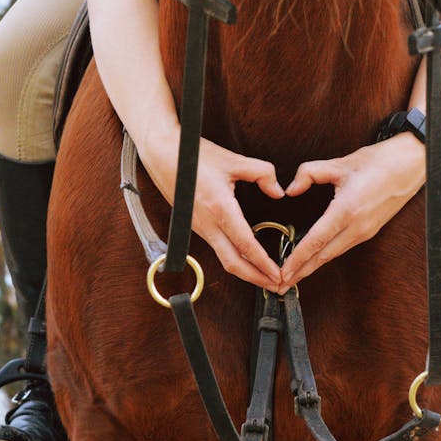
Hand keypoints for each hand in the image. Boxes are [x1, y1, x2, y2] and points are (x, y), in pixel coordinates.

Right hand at [139, 125, 284, 290]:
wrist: (162, 154)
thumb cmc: (194, 156)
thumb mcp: (234, 161)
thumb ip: (262, 173)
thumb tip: (278, 191)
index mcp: (220, 208)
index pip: (246, 244)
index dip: (263, 263)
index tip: (278, 274)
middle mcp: (208, 224)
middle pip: (233, 263)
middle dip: (256, 279)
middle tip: (276, 286)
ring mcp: (200, 227)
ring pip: (224, 258)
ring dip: (246, 271)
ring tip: (265, 277)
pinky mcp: (196, 226)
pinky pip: (218, 248)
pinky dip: (235, 259)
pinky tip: (247, 259)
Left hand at [279, 134, 425, 291]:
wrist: (413, 163)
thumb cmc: (380, 161)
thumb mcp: (339, 163)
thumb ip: (309, 173)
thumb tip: (292, 189)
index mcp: (347, 210)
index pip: (315, 241)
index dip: (297, 259)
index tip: (282, 272)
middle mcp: (357, 226)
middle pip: (323, 256)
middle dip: (300, 272)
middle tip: (280, 285)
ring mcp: (366, 231)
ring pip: (334, 254)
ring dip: (313, 266)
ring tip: (294, 277)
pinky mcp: (371, 230)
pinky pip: (343, 247)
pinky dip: (326, 256)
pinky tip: (316, 259)